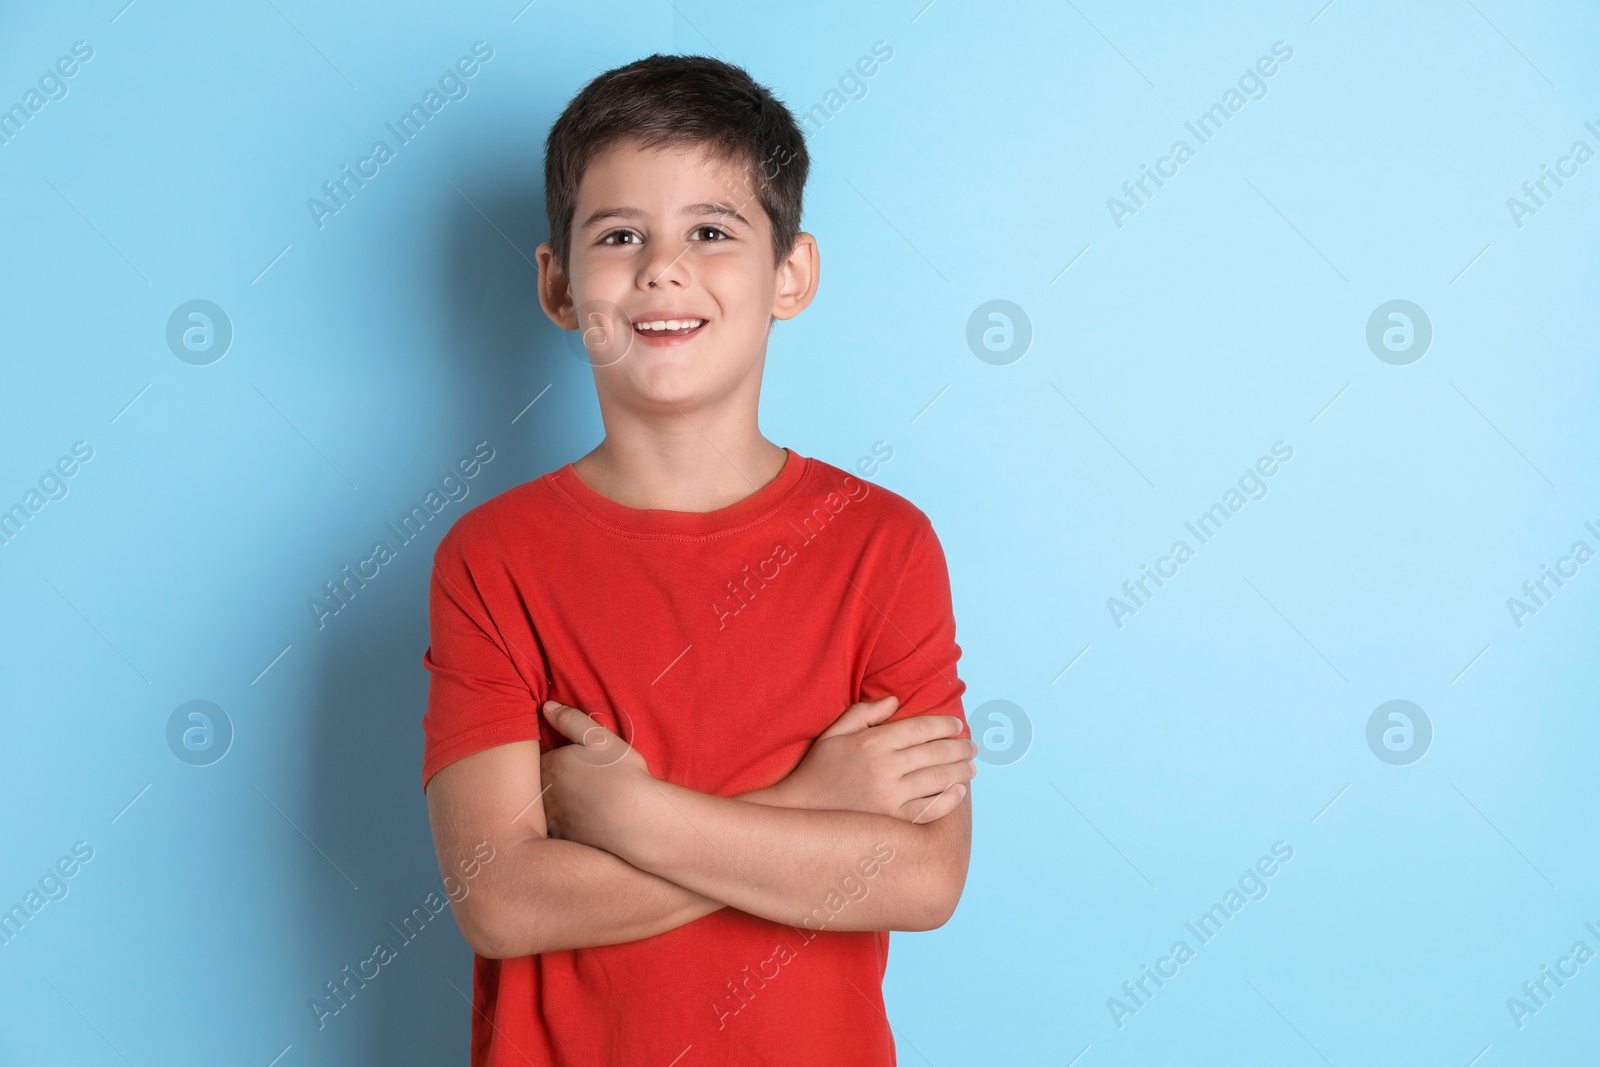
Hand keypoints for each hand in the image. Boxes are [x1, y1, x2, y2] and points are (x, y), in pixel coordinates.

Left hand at [538, 701, 653, 847]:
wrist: (637, 819)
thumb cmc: (622, 775)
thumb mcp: (599, 738)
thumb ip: (571, 720)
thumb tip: (546, 706)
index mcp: (551, 765)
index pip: (541, 759)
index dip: (554, 758)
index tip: (569, 761)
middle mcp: (545, 794)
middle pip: (540, 784)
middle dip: (551, 781)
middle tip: (576, 780)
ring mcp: (553, 819)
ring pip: (547, 808)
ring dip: (557, 805)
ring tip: (581, 801)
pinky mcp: (565, 839)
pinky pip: (558, 830)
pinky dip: (567, 825)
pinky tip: (584, 822)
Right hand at [773, 696, 975, 823]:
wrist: (800, 813)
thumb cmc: (818, 770)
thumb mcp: (834, 734)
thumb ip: (864, 713)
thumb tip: (895, 700)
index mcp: (871, 743)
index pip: (921, 727)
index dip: (944, 723)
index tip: (957, 724)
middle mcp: (884, 768)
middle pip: (936, 752)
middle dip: (960, 747)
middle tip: (971, 746)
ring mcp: (890, 797)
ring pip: (939, 779)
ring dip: (962, 771)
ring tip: (971, 767)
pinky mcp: (893, 821)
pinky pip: (931, 809)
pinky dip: (950, 799)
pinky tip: (959, 792)